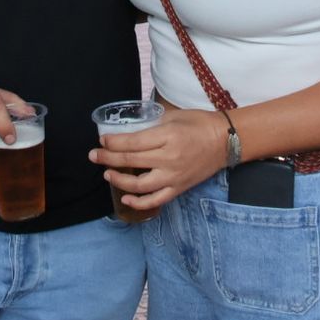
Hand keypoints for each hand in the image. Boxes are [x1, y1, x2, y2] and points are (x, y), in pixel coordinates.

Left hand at [89, 108, 227, 214]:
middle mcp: (169, 158)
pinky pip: (156, 200)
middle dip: (108, 159)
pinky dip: (139, 203)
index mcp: (168, 137)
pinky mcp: (179, 188)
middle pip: (131, 161)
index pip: (133, 143)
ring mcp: (174, 176)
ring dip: (119, 181)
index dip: (113, 143)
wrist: (225, 141)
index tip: (102, 141)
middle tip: (94, 156)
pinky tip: (125, 198)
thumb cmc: (199, 124)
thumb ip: (151, 124)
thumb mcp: (173, 116)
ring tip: (107, 174)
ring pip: (139, 185)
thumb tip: (128, 130)